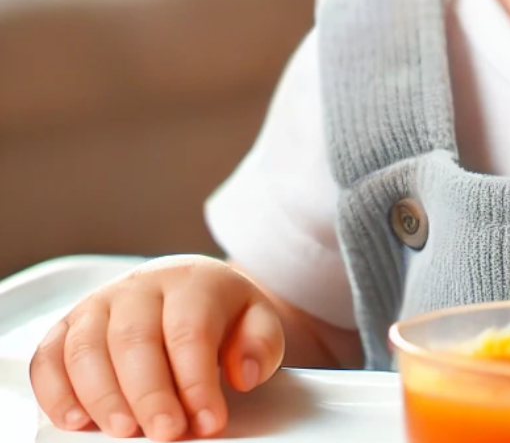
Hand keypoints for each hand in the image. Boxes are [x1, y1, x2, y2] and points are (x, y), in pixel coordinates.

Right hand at [29, 255, 284, 439]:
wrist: (187, 288)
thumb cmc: (220, 312)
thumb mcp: (255, 320)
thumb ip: (260, 343)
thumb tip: (242, 373)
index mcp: (191, 282)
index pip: (190, 330)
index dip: (196, 380)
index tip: (209, 421)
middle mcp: (140, 288)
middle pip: (135, 339)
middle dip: (149, 393)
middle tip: (166, 433)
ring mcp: (99, 305)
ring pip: (87, 348)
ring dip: (103, 396)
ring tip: (125, 432)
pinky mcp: (68, 327)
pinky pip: (48, 357)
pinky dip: (55, 391)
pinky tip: (75, 420)